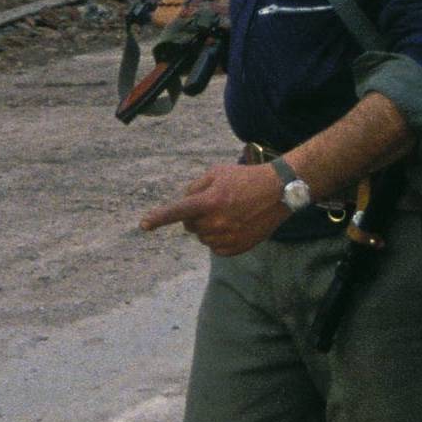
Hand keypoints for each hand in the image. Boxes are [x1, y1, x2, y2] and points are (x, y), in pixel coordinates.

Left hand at [138, 161, 285, 256]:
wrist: (278, 192)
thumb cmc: (244, 179)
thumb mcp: (216, 173)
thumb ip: (195, 188)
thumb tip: (184, 203)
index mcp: (210, 201)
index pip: (178, 211)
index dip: (159, 218)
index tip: (143, 225)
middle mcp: (217, 222)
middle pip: (190, 226)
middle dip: (195, 216)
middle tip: (214, 204)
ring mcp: (228, 237)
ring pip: (202, 237)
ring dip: (207, 228)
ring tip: (228, 213)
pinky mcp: (237, 248)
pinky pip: (215, 248)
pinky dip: (218, 238)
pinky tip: (233, 225)